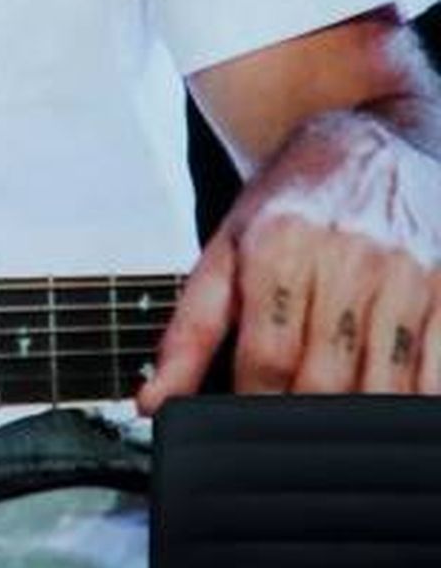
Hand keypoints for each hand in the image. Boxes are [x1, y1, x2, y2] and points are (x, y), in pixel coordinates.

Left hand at [139, 109, 440, 411]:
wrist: (369, 137)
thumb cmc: (291, 201)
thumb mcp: (225, 251)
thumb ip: (188, 332)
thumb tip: (154, 403)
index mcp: (282, 247)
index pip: (267, 359)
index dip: (253, 405)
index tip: (247, 424)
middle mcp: (349, 257)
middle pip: (326, 380)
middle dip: (302, 418)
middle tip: (290, 430)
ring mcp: (408, 271)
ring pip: (386, 386)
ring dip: (359, 419)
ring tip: (337, 423)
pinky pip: (437, 373)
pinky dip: (415, 399)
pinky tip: (391, 406)